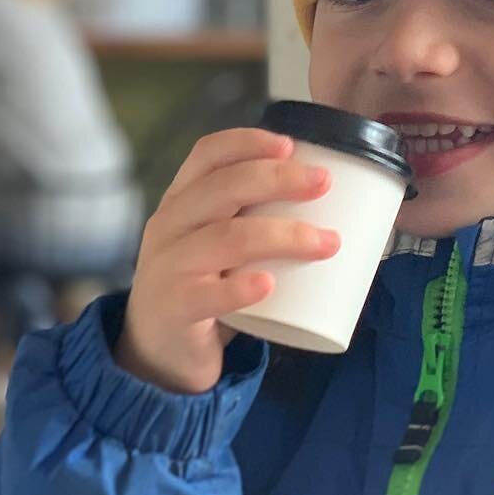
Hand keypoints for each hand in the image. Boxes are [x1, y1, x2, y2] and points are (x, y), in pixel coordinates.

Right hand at [115, 127, 341, 393]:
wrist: (158, 351)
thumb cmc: (203, 289)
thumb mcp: (218, 247)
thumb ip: (253, 223)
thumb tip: (335, 207)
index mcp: (181, 202)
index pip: (207, 155)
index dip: (248, 143)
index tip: (291, 145)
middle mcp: (169, 227)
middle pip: (223, 188)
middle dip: (278, 179)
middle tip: (324, 184)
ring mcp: (169, 268)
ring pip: (226, 239)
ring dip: (283, 236)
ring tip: (327, 242)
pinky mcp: (176, 310)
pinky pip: (207, 295)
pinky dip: (240, 288)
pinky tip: (267, 285)